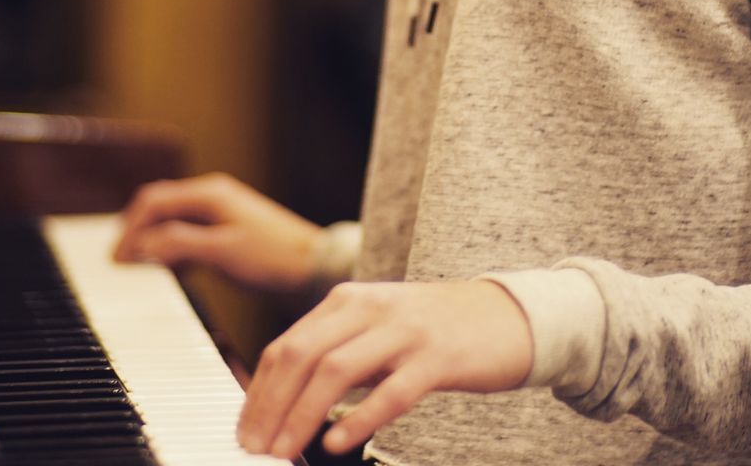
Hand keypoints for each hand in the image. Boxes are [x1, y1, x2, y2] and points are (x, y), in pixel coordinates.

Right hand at [112, 172, 322, 292]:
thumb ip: (179, 244)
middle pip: (159, 207)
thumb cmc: (272, 258)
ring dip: (153, 242)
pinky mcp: (228, 230)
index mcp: (209, 195)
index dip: (129, 229)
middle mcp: (212, 196)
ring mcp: (221, 212)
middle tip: (120, 265)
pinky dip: (171, 249)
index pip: (153, 202)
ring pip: (172, 221)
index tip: (116, 261)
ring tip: (137, 270)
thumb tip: (141, 246)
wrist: (314, 266)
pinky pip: (188, 233)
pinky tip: (168, 270)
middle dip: (136, 232)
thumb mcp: (221, 252)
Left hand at [237, 279, 533, 459]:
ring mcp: (405, 330)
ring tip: (282, 453)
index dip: (259, 392)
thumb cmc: (435, 329)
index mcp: (350, 300)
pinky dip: (358, 418)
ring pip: (337, 370)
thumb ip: (337, 349)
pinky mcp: (437, 357)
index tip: (244, 431)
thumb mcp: (377, 327)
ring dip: (301, 415)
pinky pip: (391, 390)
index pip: (287, 345)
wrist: (506, 315)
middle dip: (270, 406)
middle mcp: (371, 308)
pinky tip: (337, 443)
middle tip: (254, 449)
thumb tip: (283, 401)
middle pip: (302, 355)